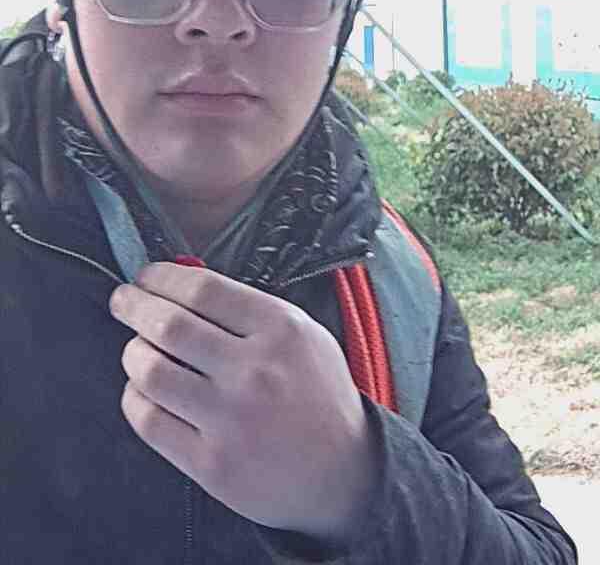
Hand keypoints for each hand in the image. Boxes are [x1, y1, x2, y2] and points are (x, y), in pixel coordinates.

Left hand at [109, 263, 377, 537]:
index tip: (146, 277)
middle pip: (169, 325)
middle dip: (133, 306)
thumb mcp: (304, 335)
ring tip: (136, 349)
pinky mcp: (212, 464)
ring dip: (133, 353)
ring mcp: (232, 420)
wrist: (344, 473)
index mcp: (281, 330)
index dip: (162, 278)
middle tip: (122, 301)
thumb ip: (249, 308)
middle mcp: (255, 371)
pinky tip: (142, 391)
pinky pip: (150, 421)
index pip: (202, 290)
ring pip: (152, 371)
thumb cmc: (317, 395)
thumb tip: (183, 282)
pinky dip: (134, 399)